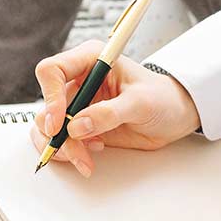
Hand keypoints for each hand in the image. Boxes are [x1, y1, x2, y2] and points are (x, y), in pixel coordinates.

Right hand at [32, 40, 200, 176]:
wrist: (173, 116)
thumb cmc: (162, 98)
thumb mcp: (140, 102)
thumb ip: (109, 113)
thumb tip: (78, 125)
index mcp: (90, 60)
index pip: (52, 71)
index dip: (50, 97)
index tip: (59, 122)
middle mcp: (78, 81)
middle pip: (47, 105)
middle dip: (57, 133)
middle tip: (76, 151)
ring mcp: (77, 105)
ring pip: (47, 127)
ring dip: (61, 147)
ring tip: (84, 159)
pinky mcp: (80, 126)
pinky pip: (59, 141)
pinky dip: (67, 153)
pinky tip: (89, 156)